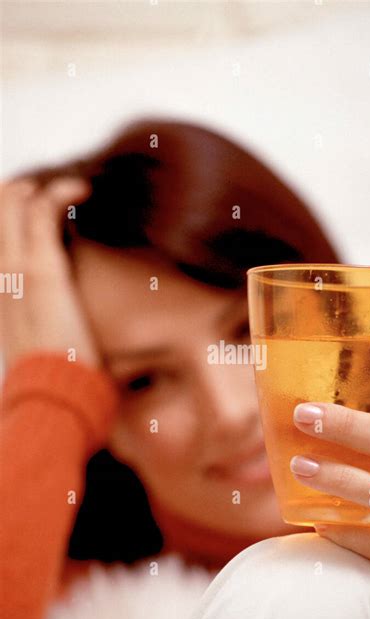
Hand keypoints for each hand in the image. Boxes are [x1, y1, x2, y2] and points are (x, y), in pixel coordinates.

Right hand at [0, 176, 99, 370]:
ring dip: (43, 189)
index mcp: (0, 294)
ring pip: (15, 204)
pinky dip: (63, 192)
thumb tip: (54, 339)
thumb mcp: (37, 356)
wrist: (49, 400)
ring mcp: (18, 271)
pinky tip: (84, 190)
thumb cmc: (51, 385)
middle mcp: (1, 278)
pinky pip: (44, 212)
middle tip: (52, 195)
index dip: (11, 222)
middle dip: (21, 194)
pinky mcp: (44, 271)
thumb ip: (41, 337)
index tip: (38, 218)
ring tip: (75, 191)